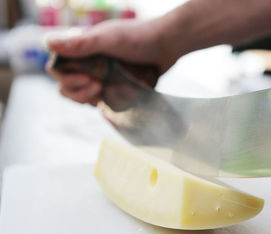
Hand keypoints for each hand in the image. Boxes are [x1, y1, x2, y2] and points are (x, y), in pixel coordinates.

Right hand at [46, 19, 177, 105]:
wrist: (168, 44)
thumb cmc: (140, 38)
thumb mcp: (110, 39)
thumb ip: (81, 44)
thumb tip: (47, 42)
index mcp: (82, 49)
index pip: (58, 68)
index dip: (66, 78)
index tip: (88, 78)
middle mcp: (89, 62)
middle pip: (67, 85)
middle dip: (77, 91)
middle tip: (98, 87)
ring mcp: (102, 75)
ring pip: (83, 95)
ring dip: (88, 99)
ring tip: (104, 92)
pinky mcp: (115, 86)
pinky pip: (101, 100)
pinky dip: (102, 102)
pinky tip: (112, 98)